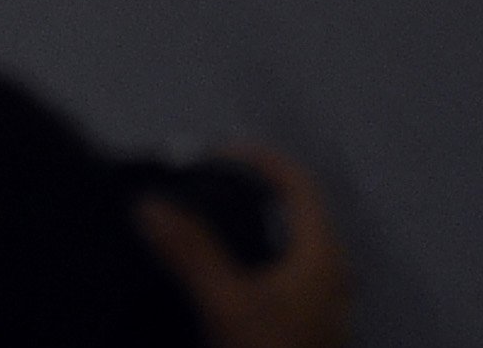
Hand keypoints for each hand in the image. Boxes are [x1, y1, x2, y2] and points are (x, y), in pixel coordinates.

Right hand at [137, 147, 352, 347]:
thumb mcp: (226, 305)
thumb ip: (189, 252)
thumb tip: (150, 205)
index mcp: (322, 258)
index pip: (299, 185)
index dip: (262, 159)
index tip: (218, 152)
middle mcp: (332, 278)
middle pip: (298, 216)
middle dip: (254, 194)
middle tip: (208, 187)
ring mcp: (324, 309)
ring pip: (292, 251)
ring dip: (254, 231)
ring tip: (208, 230)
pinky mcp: (308, 333)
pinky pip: (285, 280)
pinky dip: (256, 265)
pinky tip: (222, 283)